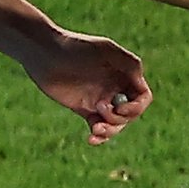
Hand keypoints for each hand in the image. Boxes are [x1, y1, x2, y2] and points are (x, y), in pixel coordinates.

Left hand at [24, 30, 151, 143]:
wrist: (45, 53)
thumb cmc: (76, 48)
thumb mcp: (107, 50)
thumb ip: (130, 64)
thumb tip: (142, 85)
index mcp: (124, 74)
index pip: (143, 97)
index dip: (136, 107)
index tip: (121, 108)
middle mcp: (115, 88)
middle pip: (130, 114)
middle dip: (119, 118)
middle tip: (101, 109)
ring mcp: (100, 99)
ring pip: (115, 124)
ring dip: (110, 131)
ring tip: (95, 128)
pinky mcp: (85, 109)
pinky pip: (98, 127)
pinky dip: (98, 136)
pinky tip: (91, 139)